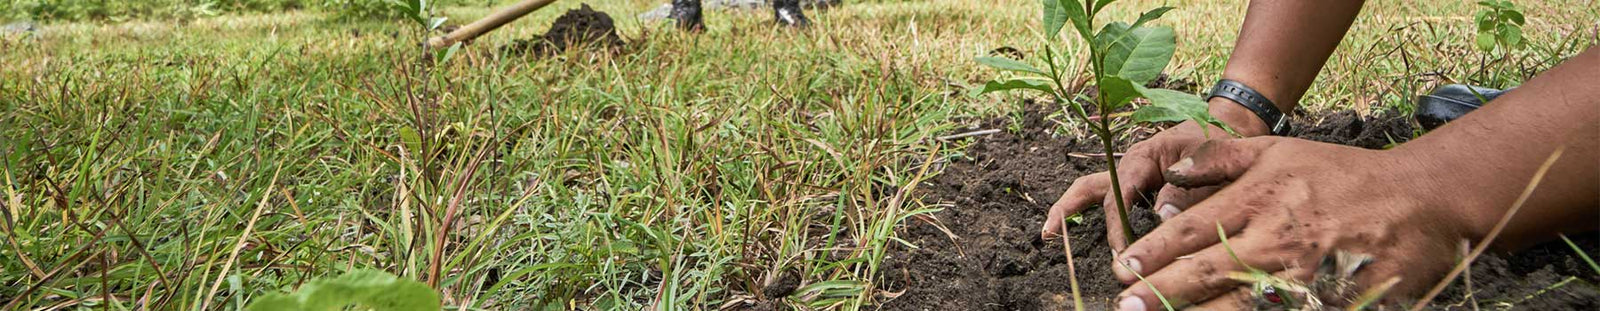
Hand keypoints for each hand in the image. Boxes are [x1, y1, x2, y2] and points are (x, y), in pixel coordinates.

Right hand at [1043, 99, 1268, 249]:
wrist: (1227, 127)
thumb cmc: (1217, 141)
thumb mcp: (1208, 162)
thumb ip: (1187, 191)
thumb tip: (1163, 218)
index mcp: (1143, 157)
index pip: (1120, 193)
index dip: (1117, 223)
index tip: (1120, 250)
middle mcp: (1130, 166)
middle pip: (1090, 187)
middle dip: (1069, 209)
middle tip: (1050, 234)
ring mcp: (1131, 176)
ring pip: (1092, 191)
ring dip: (1070, 209)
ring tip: (1049, 233)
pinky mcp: (1137, 186)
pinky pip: (1109, 200)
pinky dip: (1095, 214)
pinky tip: (1085, 234)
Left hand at [1110, 137, 1486, 309]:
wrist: (1421, 199)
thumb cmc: (1341, 175)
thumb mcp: (1278, 150)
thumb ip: (1219, 158)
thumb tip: (1170, 171)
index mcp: (1258, 197)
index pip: (1193, 229)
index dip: (1153, 253)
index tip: (1123, 269)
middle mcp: (1276, 237)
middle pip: (1207, 270)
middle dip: (1161, 292)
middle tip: (1126, 306)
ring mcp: (1305, 273)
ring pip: (1239, 302)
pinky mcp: (1332, 300)